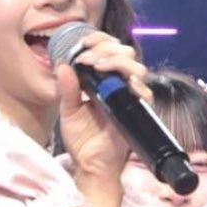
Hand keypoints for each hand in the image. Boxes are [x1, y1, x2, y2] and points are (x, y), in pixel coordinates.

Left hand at [56, 31, 149, 177]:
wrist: (91, 165)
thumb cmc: (82, 139)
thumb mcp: (68, 110)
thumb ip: (67, 88)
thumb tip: (62, 63)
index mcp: (102, 80)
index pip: (108, 51)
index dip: (99, 41)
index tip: (83, 43)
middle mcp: (119, 85)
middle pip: (125, 53)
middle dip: (105, 48)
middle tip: (86, 56)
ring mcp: (130, 97)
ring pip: (136, 67)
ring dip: (116, 61)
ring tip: (95, 65)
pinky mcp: (138, 110)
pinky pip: (144, 91)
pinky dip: (133, 83)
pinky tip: (118, 82)